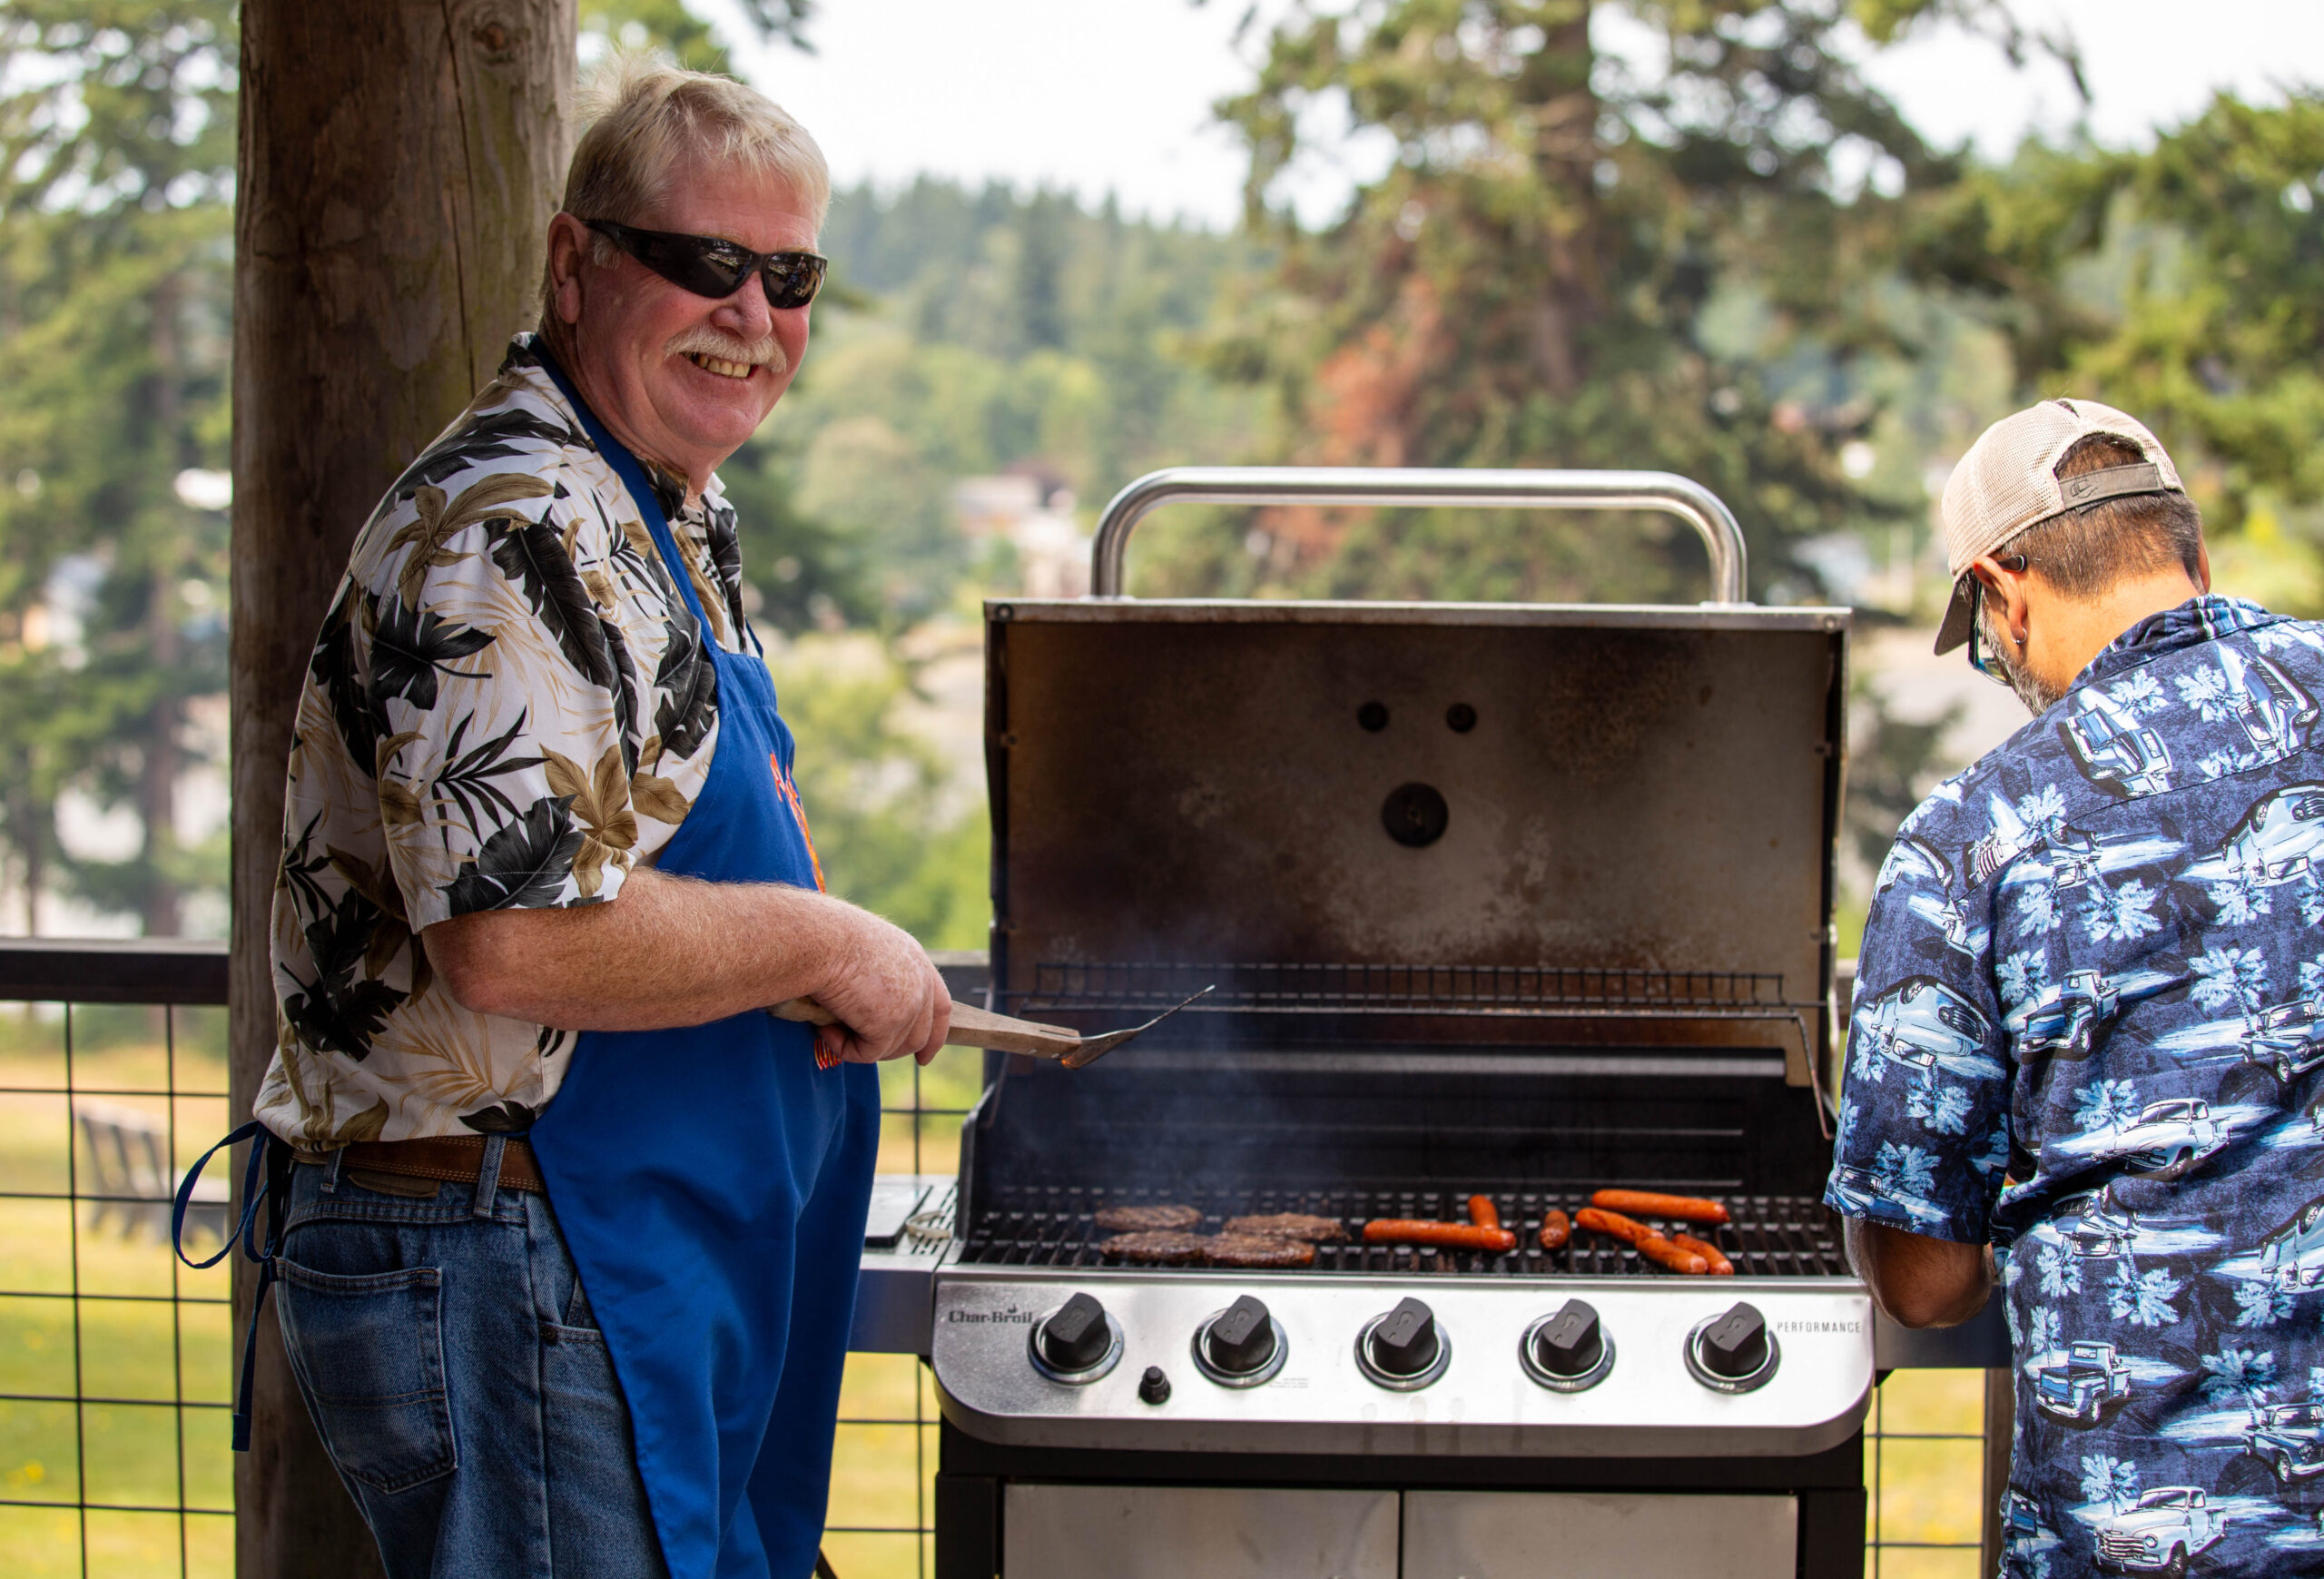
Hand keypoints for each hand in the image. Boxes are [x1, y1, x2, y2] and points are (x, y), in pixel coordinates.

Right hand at [808, 906, 950, 1066]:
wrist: (819, 939)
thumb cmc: (828, 937)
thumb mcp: (866, 949)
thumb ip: (878, 975)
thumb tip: (866, 1005)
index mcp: (916, 961)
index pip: (940, 1007)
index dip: (934, 1036)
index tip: (924, 1059)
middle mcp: (920, 984)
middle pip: (920, 1036)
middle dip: (893, 1051)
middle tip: (861, 1049)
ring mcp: (909, 1005)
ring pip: (892, 1048)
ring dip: (861, 1046)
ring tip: (830, 1028)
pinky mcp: (888, 1024)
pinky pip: (868, 1053)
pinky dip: (844, 1048)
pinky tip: (825, 1030)